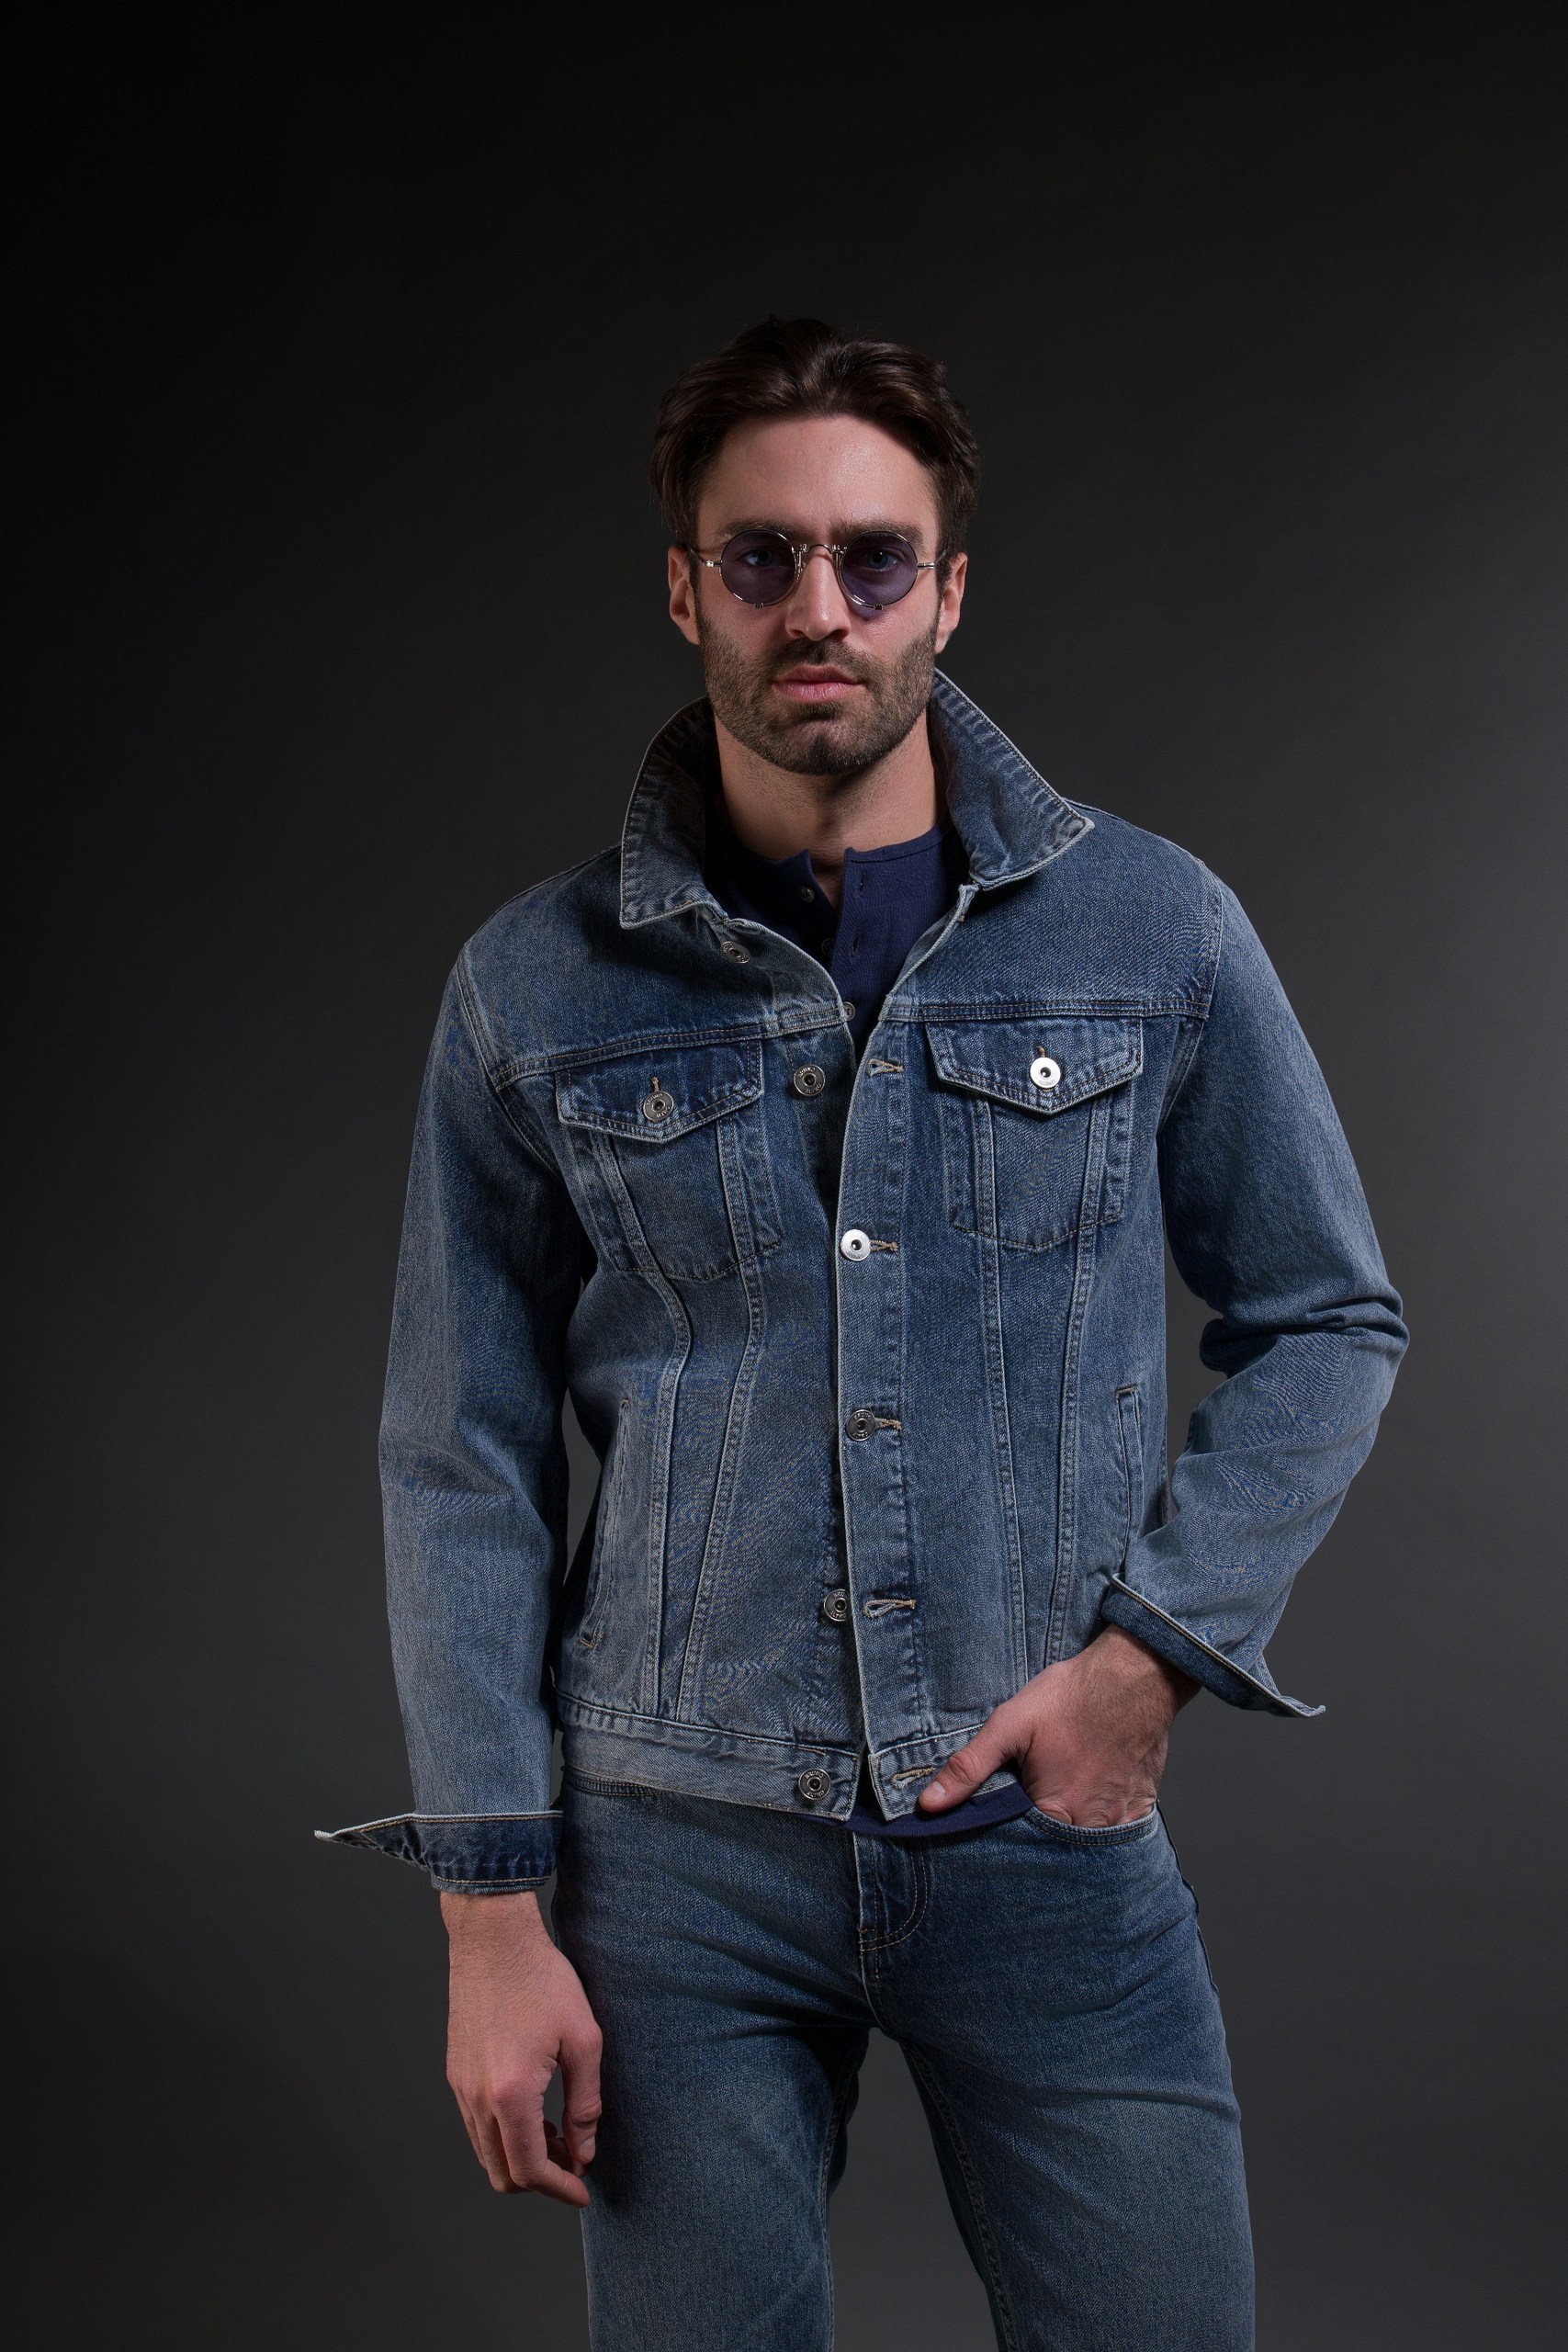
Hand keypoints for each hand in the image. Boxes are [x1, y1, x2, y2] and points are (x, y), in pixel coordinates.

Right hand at [440, 1888, 602, 2204]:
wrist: (492, 1938)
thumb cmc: (541, 1980)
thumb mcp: (582, 2040)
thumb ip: (585, 2104)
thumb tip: (584, 2151)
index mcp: (509, 2094)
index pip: (530, 2170)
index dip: (560, 2189)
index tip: (583, 2191)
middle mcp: (476, 2098)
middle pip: (501, 2173)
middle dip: (540, 2180)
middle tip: (574, 2163)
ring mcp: (460, 2087)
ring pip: (486, 2152)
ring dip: (520, 2158)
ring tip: (558, 2136)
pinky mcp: (455, 2072)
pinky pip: (476, 2125)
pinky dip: (504, 2135)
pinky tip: (533, 2112)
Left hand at [917, 1624, 1197, 1826]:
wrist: (1133, 1676)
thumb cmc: (1072, 1697)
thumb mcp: (1009, 1725)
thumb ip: (969, 1768)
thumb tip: (929, 1804)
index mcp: (1054, 1811)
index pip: (1019, 1851)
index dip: (1005, 1839)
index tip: (1000, 1823)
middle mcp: (1089, 1826)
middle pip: (1054, 1852)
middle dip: (1038, 1841)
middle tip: (1032, 1805)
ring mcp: (1120, 1821)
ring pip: (1086, 1846)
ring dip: (1069, 1833)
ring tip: (1059, 1801)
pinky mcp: (1140, 1809)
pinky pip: (1117, 1834)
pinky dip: (1100, 1825)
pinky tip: (1089, 1799)